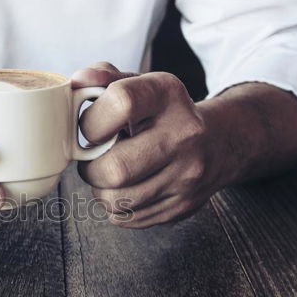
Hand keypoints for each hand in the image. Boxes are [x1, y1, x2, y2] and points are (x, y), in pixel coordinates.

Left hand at [72, 62, 230, 227]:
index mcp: (168, 95)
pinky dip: (116, 207)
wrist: (218, 142)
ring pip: (116, 200)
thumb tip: (78, 81)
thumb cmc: (163, 113)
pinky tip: (127, 188)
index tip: (91, 129)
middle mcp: (184, 134)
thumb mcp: (139, 85)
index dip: (92, 121)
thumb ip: (104, 78)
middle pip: (114, 168)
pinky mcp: (182, 206)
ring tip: (111, 174)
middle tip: (95, 160)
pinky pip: (126, 218)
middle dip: (91, 169)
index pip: (121, 103)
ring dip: (101, 190)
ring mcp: (187, 175)